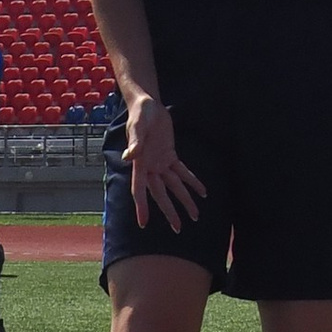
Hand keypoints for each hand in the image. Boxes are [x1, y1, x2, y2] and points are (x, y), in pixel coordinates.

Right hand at [126, 95, 203, 230]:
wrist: (148, 104)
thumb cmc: (140, 113)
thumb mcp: (137, 125)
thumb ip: (135, 141)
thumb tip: (129, 157)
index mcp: (139, 163)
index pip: (139, 189)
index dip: (142, 206)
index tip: (143, 223)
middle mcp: (149, 167)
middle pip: (160, 193)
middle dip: (169, 210)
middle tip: (178, 227)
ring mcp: (160, 163)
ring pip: (174, 186)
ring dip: (184, 200)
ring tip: (195, 215)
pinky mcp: (170, 155)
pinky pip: (182, 172)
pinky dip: (192, 181)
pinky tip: (202, 191)